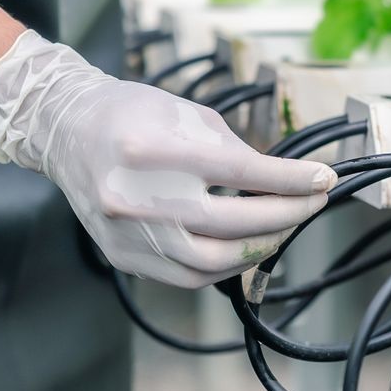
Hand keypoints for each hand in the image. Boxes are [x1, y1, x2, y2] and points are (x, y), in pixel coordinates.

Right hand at [0, 32, 334, 287]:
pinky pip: (187, 276)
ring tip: (285, 227)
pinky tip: (247, 247)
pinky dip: (226, 267)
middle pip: (231, 222)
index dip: (290, 180)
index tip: (324, 179)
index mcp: (153, 149)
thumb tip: (284, 182)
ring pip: (212, 261)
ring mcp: (126, 233)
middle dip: (285, 215)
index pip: (240, 172)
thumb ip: (235, 151)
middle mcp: (135, 197)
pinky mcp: (122, 256)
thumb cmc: (131, 115)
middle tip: (312, 203)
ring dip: (261, 247)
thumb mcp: (188, 113)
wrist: (66, 131)